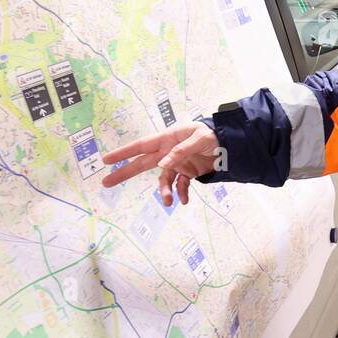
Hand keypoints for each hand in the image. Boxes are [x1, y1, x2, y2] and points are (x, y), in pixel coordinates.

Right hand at [100, 121, 221, 204]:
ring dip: (164, 191)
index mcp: (168, 138)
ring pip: (163, 179)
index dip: (123, 153)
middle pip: (142, 163)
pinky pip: (179, 185)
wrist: (230, 143)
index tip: (106, 160)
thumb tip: (162, 164)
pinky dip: (180, 193)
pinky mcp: (187, 171)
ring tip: (167, 202)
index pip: (141, 146)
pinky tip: (184, 200)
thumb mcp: (200, 139)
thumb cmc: (213, 135)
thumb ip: (181, 151)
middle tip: (106, 182)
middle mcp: (168, 151)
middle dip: (124, 173)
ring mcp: (177, 162)